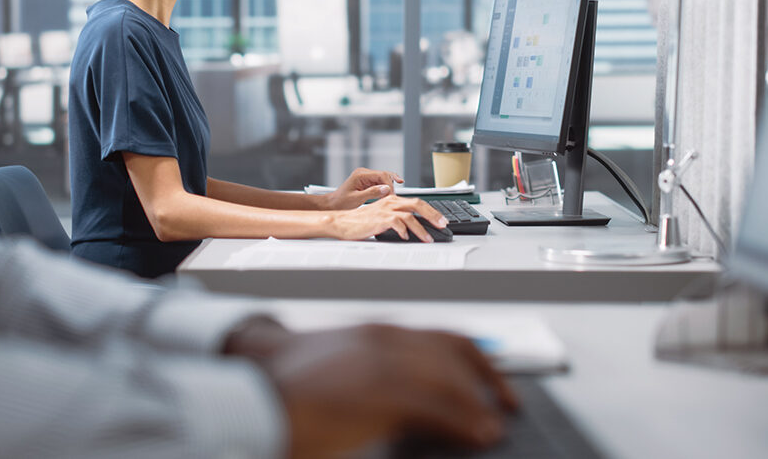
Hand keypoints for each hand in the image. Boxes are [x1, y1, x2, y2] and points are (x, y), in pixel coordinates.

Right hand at [262, 325, 518, 458]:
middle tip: (508, 402)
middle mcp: (386, 340)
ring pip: (451, 378)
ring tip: (495, 425)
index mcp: (378, 333)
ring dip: (480, 402)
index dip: (477, 359)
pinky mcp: (380, 393)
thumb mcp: (344, 367)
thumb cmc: (294, 384)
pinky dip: (466, 421)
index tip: (495, 380)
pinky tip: (479, 434)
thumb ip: (378, 372)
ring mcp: (384, 365)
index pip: (443, 337)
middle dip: (488, 378)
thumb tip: (414, 400)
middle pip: (454, 352)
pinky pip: (439, 407)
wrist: (258, 390)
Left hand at [323, 167, 403, 209]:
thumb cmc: (340, 202)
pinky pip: (380, 184)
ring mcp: (366, 177)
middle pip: (384, 175)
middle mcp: (364, 173)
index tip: (392, 196)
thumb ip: (372, 193)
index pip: (381, 175)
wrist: (333, 204)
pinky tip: (389, 195)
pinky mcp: (367, 183)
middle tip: (394, 198)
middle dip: (391, 186)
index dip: (389, 185)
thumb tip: (386, 189)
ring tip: (392, 198)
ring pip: (384, 179)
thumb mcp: (356, 199)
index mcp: (360, 174)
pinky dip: (385, 190)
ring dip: (389, 188)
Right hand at [330, 195, 447, 242]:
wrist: (342, 223)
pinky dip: (405, 231)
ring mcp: (385, 210)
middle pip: (418, 204)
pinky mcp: (379, 219)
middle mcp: (390, 202)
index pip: (417, 202)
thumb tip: (412, 228)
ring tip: (428, 238)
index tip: (441, 220)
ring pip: (410, 216)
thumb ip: (396, 218)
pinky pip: (397, 223)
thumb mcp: (381, 217)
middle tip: (443, 225)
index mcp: (392, 200)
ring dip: (422, 229)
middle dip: (433, 215)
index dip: (431, 211)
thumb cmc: (359, 222)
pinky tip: (406, 237)